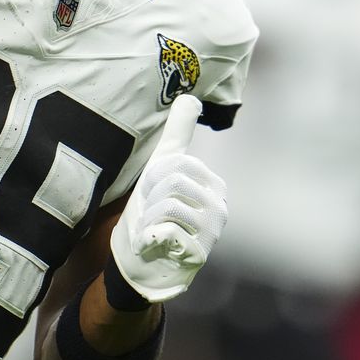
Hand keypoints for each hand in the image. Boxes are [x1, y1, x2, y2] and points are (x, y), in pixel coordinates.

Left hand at [109, 94, 226, 302]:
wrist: (140, 261)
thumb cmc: (153, 212)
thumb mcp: (162, 169)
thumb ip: (178, 134)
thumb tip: (191, 97)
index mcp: (214, 186)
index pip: (176, 163)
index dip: (154, 178)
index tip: (155, 194)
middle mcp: (219, 209)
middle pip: (171, 181)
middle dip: (150, 198)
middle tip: (153, 215)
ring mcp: (212, 235)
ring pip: (167, 207)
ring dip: (148, 220)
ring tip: (154, 230)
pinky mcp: (198, 257)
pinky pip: (165, 233)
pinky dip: (149, 239)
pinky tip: (157, 248)